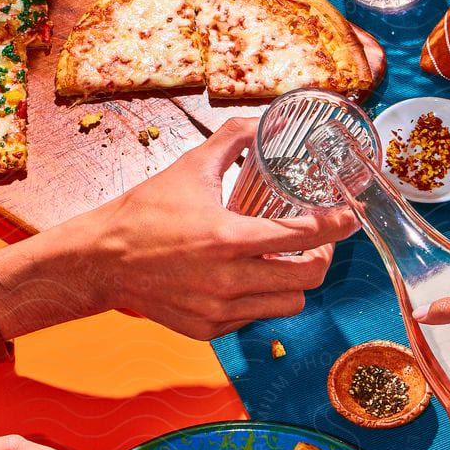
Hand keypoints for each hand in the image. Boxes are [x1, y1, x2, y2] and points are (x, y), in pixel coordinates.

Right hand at [40, 117, 355, 340]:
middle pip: (308, 279)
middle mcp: (227, 281)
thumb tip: (263, 120)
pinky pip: (256, 318)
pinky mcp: (208, 329)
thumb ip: (232, 139)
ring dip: (293, 282)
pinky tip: (249, 278)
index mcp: (228, 238)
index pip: (304, 237)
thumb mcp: (190, 168)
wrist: (101, 260)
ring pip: (288, 304)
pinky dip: (260, 299)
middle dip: (321, 257)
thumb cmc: (144, 213)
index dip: (336, 226)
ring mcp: (219, 310)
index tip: (349, 217)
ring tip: (283, 260)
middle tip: (317, 241)